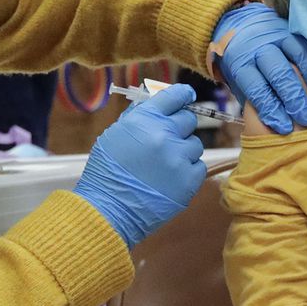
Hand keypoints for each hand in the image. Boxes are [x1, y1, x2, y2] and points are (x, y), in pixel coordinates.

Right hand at [72, 84, 205, 244]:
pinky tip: (170, 179)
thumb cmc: (108, 172)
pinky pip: (198, 166)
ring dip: (183, 151)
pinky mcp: (190, 179)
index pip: (174, 96)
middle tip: (166, 141)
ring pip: (195, 144)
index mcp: (144, 120)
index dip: (183, 95)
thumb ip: (138, 115)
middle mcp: (164, 135)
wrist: (109, 209)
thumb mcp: (115, 134)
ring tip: (164, 165)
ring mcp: (179, 158)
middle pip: (188, 119)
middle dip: (179, 128)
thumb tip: (155, 96)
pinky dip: (188, 171)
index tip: (187, 96)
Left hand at [212, 3, 306, 132]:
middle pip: (279, 73)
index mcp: (242, 64)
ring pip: (299, 58)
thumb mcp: (240, 82)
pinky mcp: (294, 33)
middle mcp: (260, 49)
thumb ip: (254, 99)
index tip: (284, 128)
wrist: (243, 27)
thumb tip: (270, 127)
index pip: (256, 87)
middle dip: (294, 98)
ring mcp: (279, 38)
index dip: (270, 108)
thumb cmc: (245, 65)